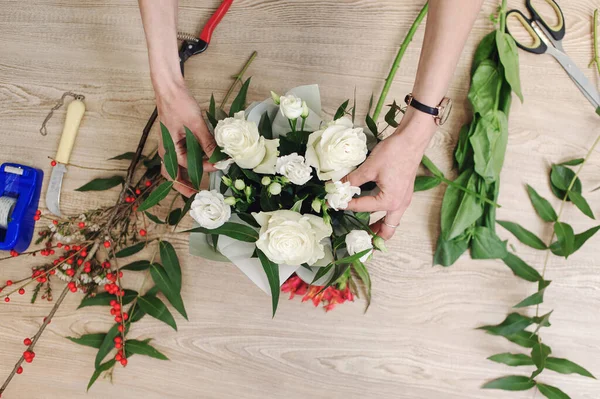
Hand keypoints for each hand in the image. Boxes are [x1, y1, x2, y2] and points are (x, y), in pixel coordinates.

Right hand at [155, 81, 216, 196]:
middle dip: (184, 186)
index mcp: (168, 149)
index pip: (187, 167)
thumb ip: (207, 142)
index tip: (220, 165)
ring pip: (175, 168)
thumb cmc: (178, 104)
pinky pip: (179, 158)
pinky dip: (188, 164)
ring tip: (199, 184)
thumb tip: (219, 157)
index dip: (205, 168)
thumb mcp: (196, 124)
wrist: (169, 89)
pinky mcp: (174, 141)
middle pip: (173, 175)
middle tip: (197, 194)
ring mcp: (168, 146)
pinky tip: (200, 164)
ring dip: (186, 177)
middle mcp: (166, 151)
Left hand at [343, 111, 435, 239]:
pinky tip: (374, 209)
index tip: (333, 203)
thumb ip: (352, 180)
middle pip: (387, 229)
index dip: (345, 205)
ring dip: (380, 227)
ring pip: (392, 221)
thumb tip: (337, 186)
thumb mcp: (369, 168)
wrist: (412, 140)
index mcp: (389, 202)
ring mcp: (404, 200)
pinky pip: (394, 211)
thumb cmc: (393, 154)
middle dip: (374, 236)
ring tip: (366, 229)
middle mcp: (399, 205)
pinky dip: (385, 215)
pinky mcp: (405, 193)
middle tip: (359, 239)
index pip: (362, 207)